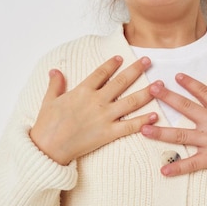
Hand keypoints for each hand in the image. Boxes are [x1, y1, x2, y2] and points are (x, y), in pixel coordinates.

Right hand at [30, 56, 157, 164]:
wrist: (48, 147)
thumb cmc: (47, 125)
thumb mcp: (49, 100)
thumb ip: (55, 84)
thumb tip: (55, 70)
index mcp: (82, 91)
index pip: (101, 73)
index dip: (112, 64)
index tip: (121, 57)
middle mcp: (97, 101)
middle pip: (121, 82)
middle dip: (136, 70)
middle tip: (148, 60)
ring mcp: (104, 117)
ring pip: (130, 101)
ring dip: (146, 92)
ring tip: (160, 84)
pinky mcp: (108, 133)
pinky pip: (130, 126)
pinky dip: (143, 121)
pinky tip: (155, 115)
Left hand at [141, 74, 206, 175]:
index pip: (203, 92)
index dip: (189, 83)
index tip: (175, 76)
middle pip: (185, 108)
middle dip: (167, 97)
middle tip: (151, 89)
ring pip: (180, 135)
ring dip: (160, 132)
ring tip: (143, 129)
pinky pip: (191, 164)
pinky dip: (177, 168)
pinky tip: (163, 170)